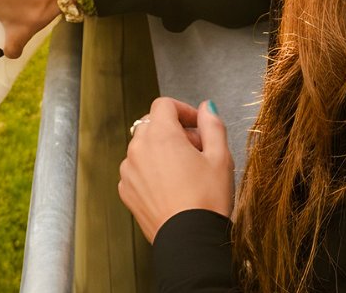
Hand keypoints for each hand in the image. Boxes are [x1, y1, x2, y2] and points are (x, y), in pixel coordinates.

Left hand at [119, 98, 233, 242]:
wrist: (189, 240)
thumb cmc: (207, 200)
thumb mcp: (220, 158)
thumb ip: (213, 126)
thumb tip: (208, 107)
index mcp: (160, 135)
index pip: (164, 105)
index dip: (184, 110)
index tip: (198, 125)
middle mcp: (138, 149)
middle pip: (152, 124)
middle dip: (175, 131)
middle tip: (198, 150)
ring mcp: (128, 170)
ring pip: (143, 148)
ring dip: (161, 151)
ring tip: (186, 171)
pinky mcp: (125, 190)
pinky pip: (136, 170)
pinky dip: (151, 171)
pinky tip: (171, 187)